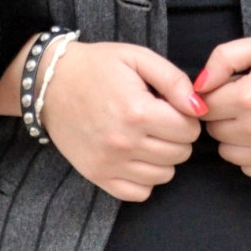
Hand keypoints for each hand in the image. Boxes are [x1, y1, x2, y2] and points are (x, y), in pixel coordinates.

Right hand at [40, 41, 205, 201]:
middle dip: (177, 136)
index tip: (172, 106)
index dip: (187, 116)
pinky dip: (145, 178)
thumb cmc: (98, 66)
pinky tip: (137, 156)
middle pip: (180, 154)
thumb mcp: (138, 58)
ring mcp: (109, 163)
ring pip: (164, 175)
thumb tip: (199, 108)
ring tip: (148, 135)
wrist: (51, 82)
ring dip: (164, 157)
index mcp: (138, 111)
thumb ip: (174, 80)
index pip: (189, 130)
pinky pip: (139, 193)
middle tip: (160, 119)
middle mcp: (125, 142)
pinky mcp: (97, 176)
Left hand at [193, 18, 250, 182]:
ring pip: (226, 152)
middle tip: (249, 100)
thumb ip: (224, 58)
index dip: (216, 93)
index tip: (233, 87)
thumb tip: (198, 85)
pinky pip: (247, 169)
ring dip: (236, 137)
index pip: (204, 105)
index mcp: (249, 96)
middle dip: (224, 115)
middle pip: (213, 129)